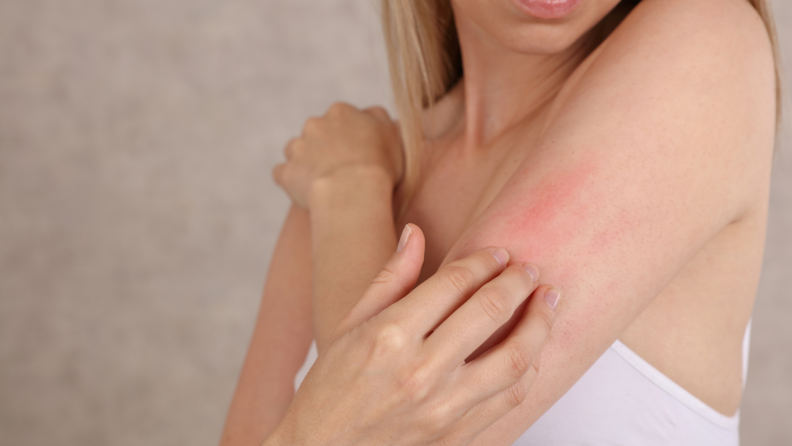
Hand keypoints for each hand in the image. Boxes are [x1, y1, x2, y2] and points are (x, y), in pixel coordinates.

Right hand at [265, 224, 558, 445]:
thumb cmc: (328, 392)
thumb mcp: (348, 327)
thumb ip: (389, 279)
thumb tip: (415, 234)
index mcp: (389, 335)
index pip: (454, 283)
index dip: (484, 261)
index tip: (499, 253)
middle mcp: (420, 370)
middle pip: (489, 311)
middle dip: (518, 283)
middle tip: (530, 269)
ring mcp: (442, 407)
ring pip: (513, 357)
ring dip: (539, 323)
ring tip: (548, 301)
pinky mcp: (456, 435)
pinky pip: (509, 399)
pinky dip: (528, 371)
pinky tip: (531, 352)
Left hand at [273, 102, 402, 208]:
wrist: (353, 192)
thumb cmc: (379, 165)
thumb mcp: (392, 133)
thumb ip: (378, 117)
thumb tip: (369, 114)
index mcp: (340, 112)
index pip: (340, 119)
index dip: (348, 138)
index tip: (357, 155)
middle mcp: (315, 124)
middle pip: (317, 133)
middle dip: (325, 148)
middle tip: (342, 171)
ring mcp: (297, 147)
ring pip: (297, 151)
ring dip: (306, 162)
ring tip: (323, 182)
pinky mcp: (286, 172)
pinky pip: (283, 173)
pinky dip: (291, 180)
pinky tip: (305, 191)